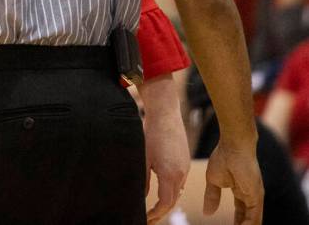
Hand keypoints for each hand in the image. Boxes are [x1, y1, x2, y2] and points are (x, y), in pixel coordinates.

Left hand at [143, 95, 190, 222]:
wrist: (165, 113)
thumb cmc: (151, 134)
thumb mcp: (143, 158)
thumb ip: (143, 180)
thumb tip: (141, 196)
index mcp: (171, 175)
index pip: (165, 204)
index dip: (155, 214)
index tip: (146, 218)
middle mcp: (181, 173)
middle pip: (173, 200)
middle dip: (161, 212)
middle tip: (149, 218)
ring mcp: (185, 166)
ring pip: (178, 191)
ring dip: (167, 201)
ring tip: (155, 208)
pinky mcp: (184, 159)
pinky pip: (180, 181)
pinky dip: (172, 189)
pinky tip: (163, 189)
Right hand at [204, 140, 262, 224]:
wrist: (233, 145)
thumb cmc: (223, 157)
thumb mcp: (213, 180)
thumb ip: (212, 197)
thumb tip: (207, 212)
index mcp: (242, 192)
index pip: (241, 213)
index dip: (235, 223)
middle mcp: (251, 196)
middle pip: (248, 219)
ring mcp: (255, 197)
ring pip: (252, 221)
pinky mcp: (256, 196)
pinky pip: (254, 218)